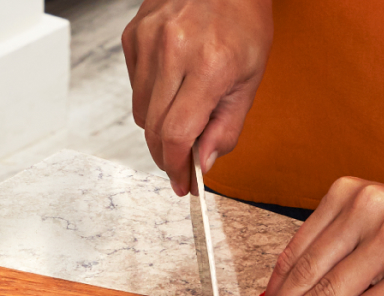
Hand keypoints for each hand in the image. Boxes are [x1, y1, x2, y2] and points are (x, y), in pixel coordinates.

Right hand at [121, 0, 272, 195]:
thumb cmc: (243, 23)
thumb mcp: (250, 79)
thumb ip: (227, 127)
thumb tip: (202, 164)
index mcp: (209, 65)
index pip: (178, 134)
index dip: (177, 167)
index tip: (183, 185)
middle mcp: (173, 51)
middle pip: (154, 129)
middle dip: (167, 157)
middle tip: (182, 167)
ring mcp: (148, 41)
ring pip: (140, 112)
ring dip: (159, 128)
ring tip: (185, 116)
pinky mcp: (132, 35)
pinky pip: (134, 87)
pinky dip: (151, 98)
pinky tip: (173, 85)